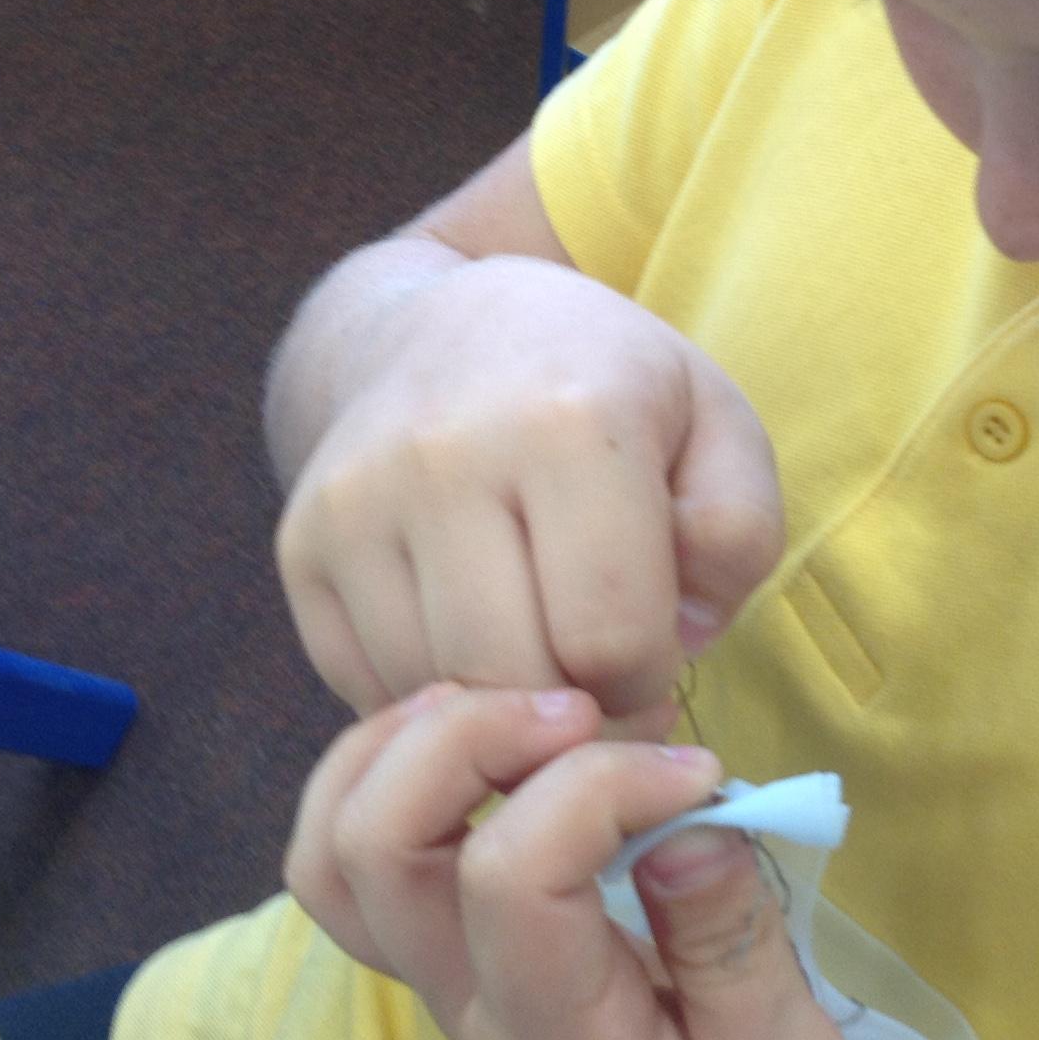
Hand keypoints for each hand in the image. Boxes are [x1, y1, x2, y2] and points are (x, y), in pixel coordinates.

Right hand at [275, 254, 783, 717]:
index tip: (654, 651)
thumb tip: (676, 638)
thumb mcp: (717, 430)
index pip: (611, 637)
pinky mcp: (301, 544)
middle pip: (511, 677)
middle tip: (601, 684)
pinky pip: (365, 684)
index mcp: (569, 422)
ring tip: (542, 657)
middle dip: (572, 711)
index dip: (650, 677)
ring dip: (498, 710)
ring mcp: (356, 502)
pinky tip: (476, 645)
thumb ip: (737, 536)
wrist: (448, 328)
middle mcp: (444, 456)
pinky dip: (429, 697)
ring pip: (432, 693)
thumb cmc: (609, 390)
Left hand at [284, 684, 872, 1039]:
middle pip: (378, 847)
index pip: (509, 878)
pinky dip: (392, 768)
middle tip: (589, 711)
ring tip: (527, 707)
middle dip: (469, 737)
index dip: (598, 786)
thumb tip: (689, 817)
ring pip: (336, 845)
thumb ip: (736, 948)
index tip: (703, 772)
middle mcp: (469, 1008)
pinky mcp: (449, 956)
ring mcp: (442, 982)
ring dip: (407, 742)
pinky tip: (493, 738)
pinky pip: (355, 857)